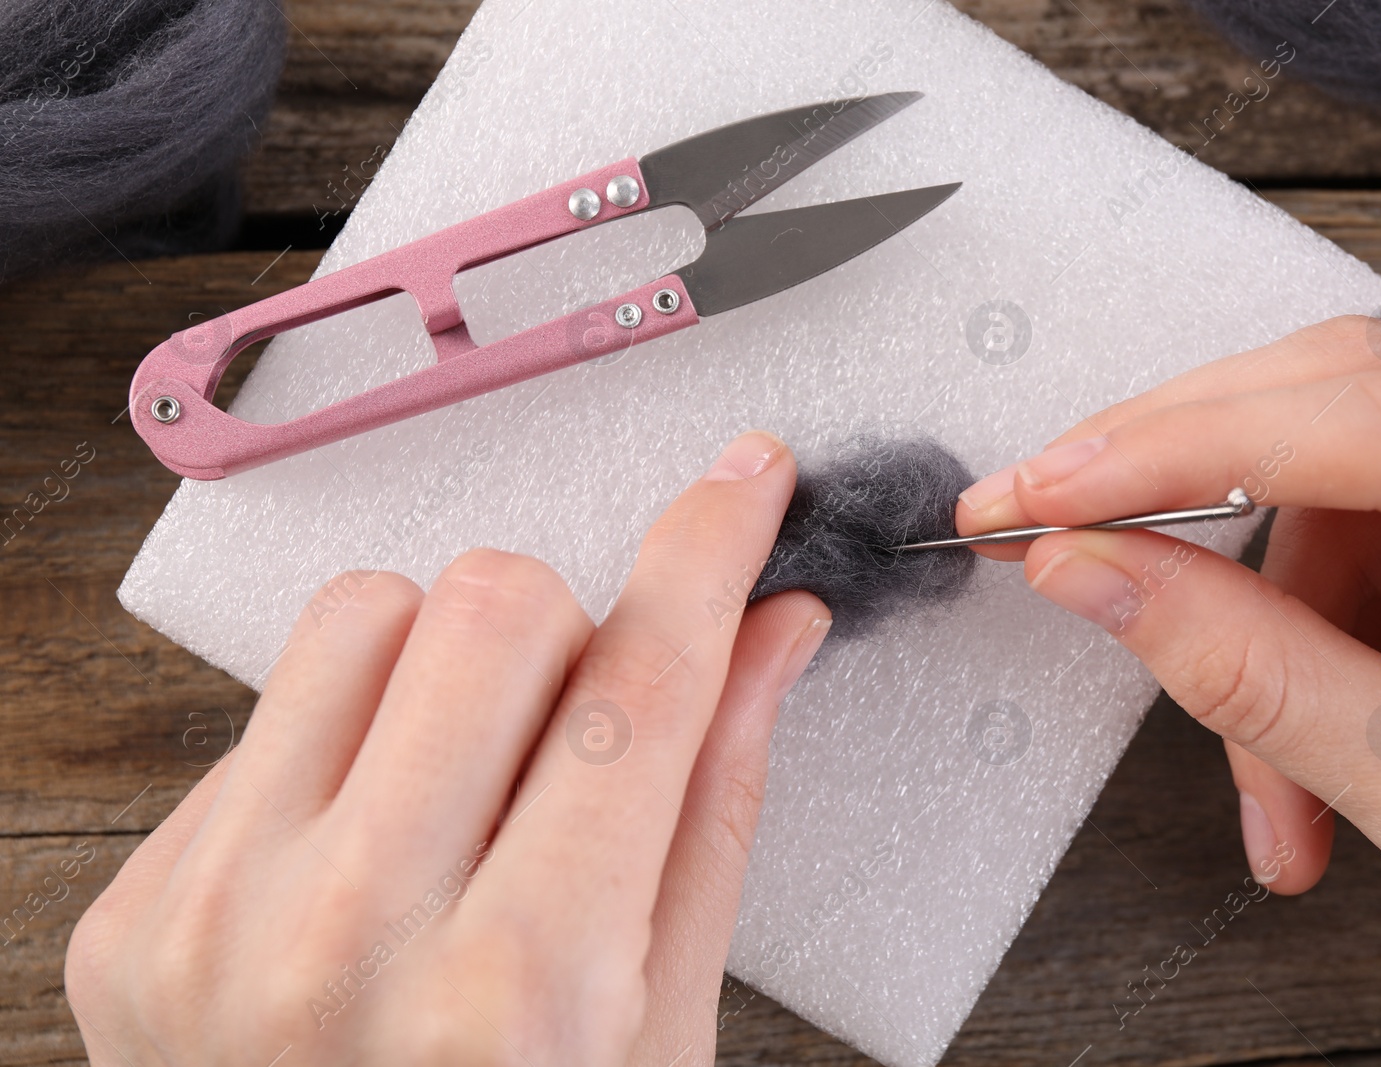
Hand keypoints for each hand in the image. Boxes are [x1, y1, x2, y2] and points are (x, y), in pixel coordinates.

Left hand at [64, 431, 830, 1065]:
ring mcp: (215, 923)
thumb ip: (713, 804)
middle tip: (581, 729)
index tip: (742, 485)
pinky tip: (377, 848)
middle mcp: (346, 945)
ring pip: (364, 616)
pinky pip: (268, 710)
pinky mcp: (138, 911)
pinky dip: (352, 740)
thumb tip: (769, 639)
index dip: (710, 552)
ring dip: (448, 665)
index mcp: (517, 996)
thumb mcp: (658, 1026)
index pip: (643, 686)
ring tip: (470, 784)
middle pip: (492, 606)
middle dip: (570, 632)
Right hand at [956, 317, 1380, 1056]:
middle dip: (1187, 485)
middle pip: (1353, 402)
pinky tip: (1311, 758)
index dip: (1180, 449)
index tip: (1044, 496)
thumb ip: (1257, 675)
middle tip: (1057, 535)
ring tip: (1271, 795)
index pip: (1375, 417)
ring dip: (1264, 630)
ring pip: (1348, 487)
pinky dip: (1312, 642)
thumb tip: (1091, 570)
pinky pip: (1380, 541)